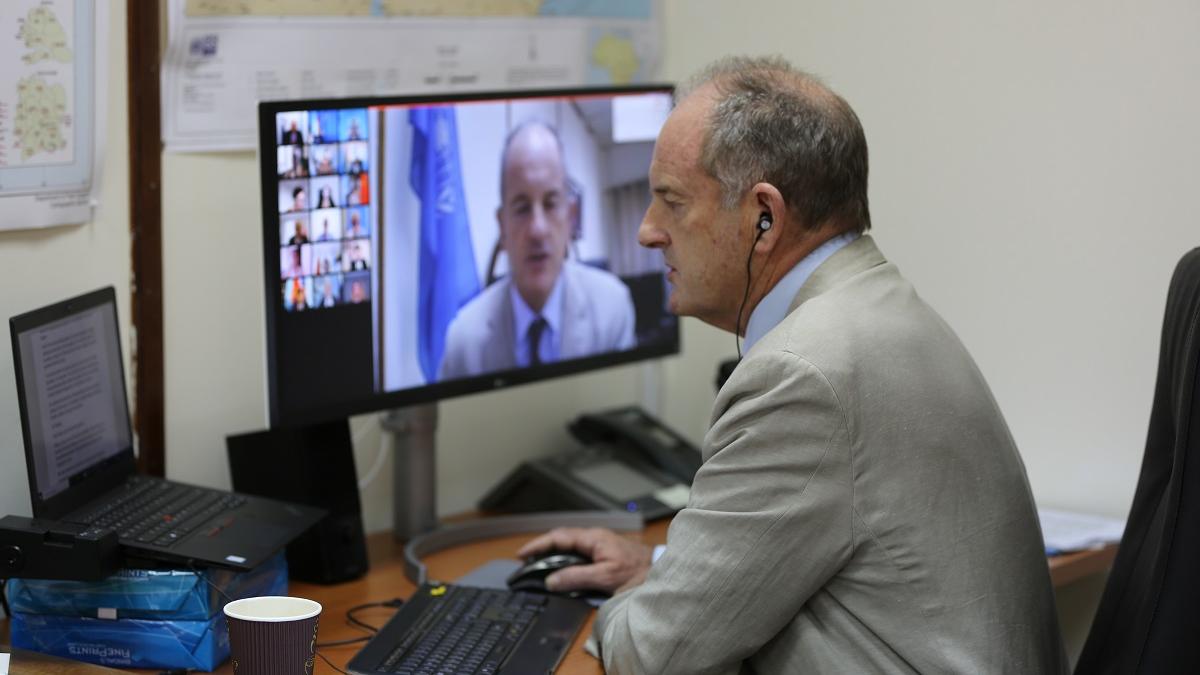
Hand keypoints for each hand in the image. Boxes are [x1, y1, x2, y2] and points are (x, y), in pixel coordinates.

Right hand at [517, 527, 653, 593]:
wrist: (661, 574)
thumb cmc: (638, 573)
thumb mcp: (605, 577)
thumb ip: (576, 577)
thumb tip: (551, 580)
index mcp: (593, 538)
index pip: (558, 536)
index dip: (537, 545)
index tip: (522, 555)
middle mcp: (595, 538)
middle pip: (561, 540)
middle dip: (542, 550)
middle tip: (526, 563)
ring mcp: (600, 546)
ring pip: (570, 547)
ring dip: (554, 556)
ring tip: (539, 568)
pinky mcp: (605, 555)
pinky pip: (579, 555)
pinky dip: (566, 561)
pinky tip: (562, 572)